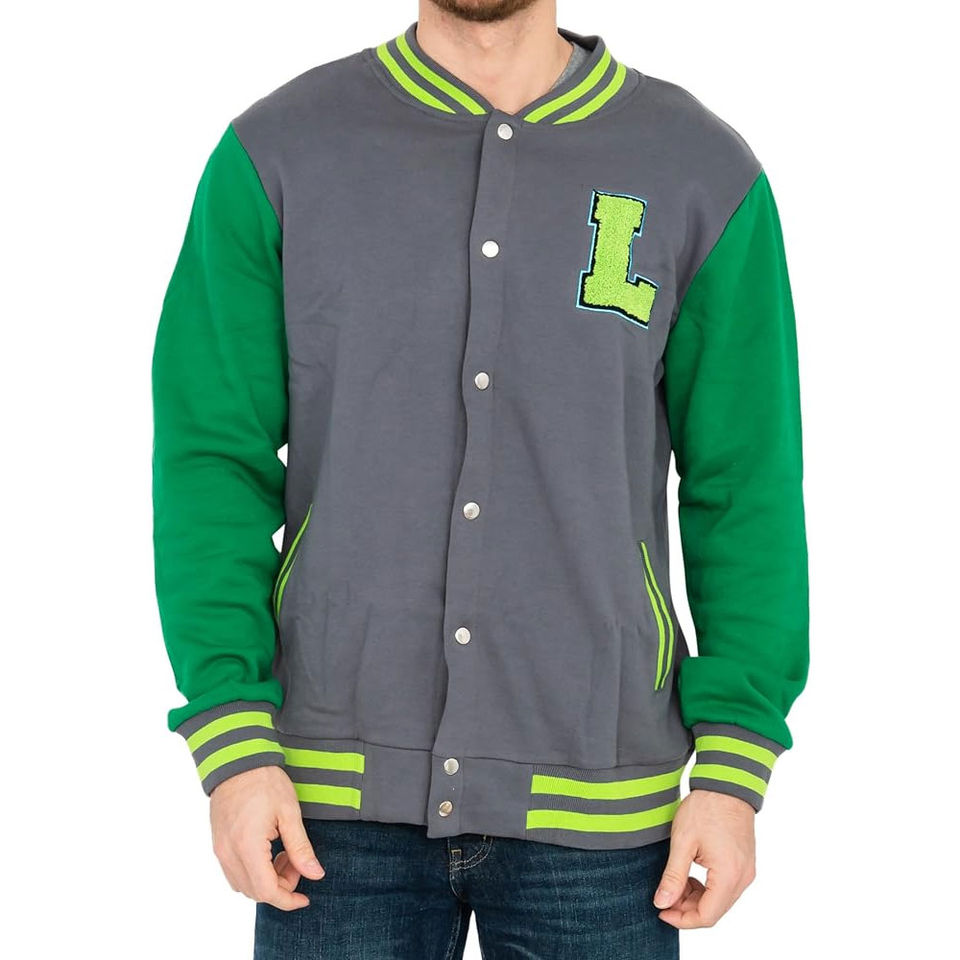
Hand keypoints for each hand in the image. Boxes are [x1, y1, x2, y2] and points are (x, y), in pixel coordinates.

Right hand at [210, 765, 323, 909]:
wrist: (237, 760)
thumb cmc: (264, 781)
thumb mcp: (289, 813)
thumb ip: (301, 848)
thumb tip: (315, 874)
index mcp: (247, 847)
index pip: (266, 891)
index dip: (288, 900)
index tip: (305, 897)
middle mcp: (228, 854)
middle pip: (255, 891)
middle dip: (281, 885)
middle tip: (297, 861)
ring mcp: (220, 850)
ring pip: (244, 884)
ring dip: (267, 879)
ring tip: (284, 854)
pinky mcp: (218, 843)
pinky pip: (235, 871)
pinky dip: (254, 870)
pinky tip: (269, 850)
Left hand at [653, 790, 755, 927]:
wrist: (727, 784)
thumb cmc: (705, 808)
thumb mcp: (683, 842)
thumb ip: (673, 876)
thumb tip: (662, 903)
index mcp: (728, 876)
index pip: (706, 916)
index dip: (682, 919)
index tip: (661, 911)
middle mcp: (743, 878)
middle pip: (714, 911)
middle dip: (687, 909)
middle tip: (664, 896)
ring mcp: (746, 871)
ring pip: (720, 901)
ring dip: (697, 899)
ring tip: (675, 883)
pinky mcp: (745, 864)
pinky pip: (726, 887)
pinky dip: (708, 888)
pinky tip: (690, 875)